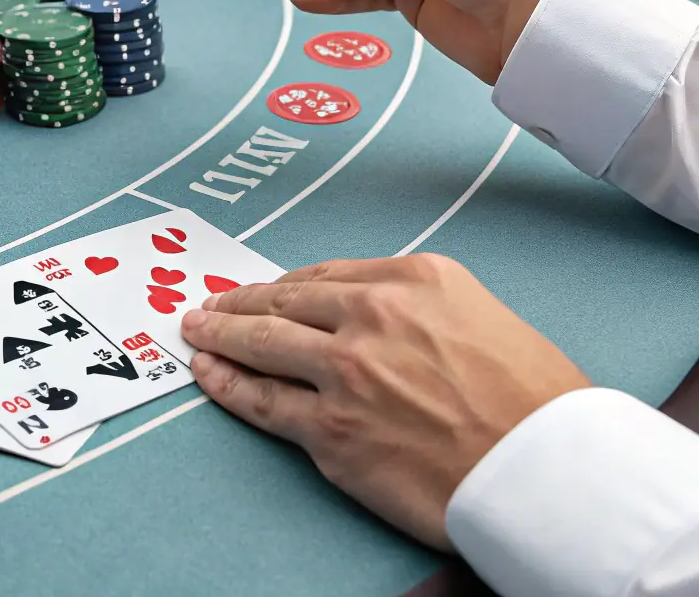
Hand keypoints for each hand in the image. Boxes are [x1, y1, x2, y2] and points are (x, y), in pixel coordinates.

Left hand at [181, 254, 589, 548]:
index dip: (283, 285)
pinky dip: (227, 386)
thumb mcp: (475, 310)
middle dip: (238, 304)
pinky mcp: (332, 432)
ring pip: (262, 345)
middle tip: (210, 305)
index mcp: (410, 278)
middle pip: (282, 303)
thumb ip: (411, 299)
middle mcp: (370, 315)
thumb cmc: (530, 395)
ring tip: (196, 330)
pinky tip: (207, 374)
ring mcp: (344, 373)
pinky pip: (262, 403)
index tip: (262, 290)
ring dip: (220, 335)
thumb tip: (358, 308)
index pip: (323, 276)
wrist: (549, 470)